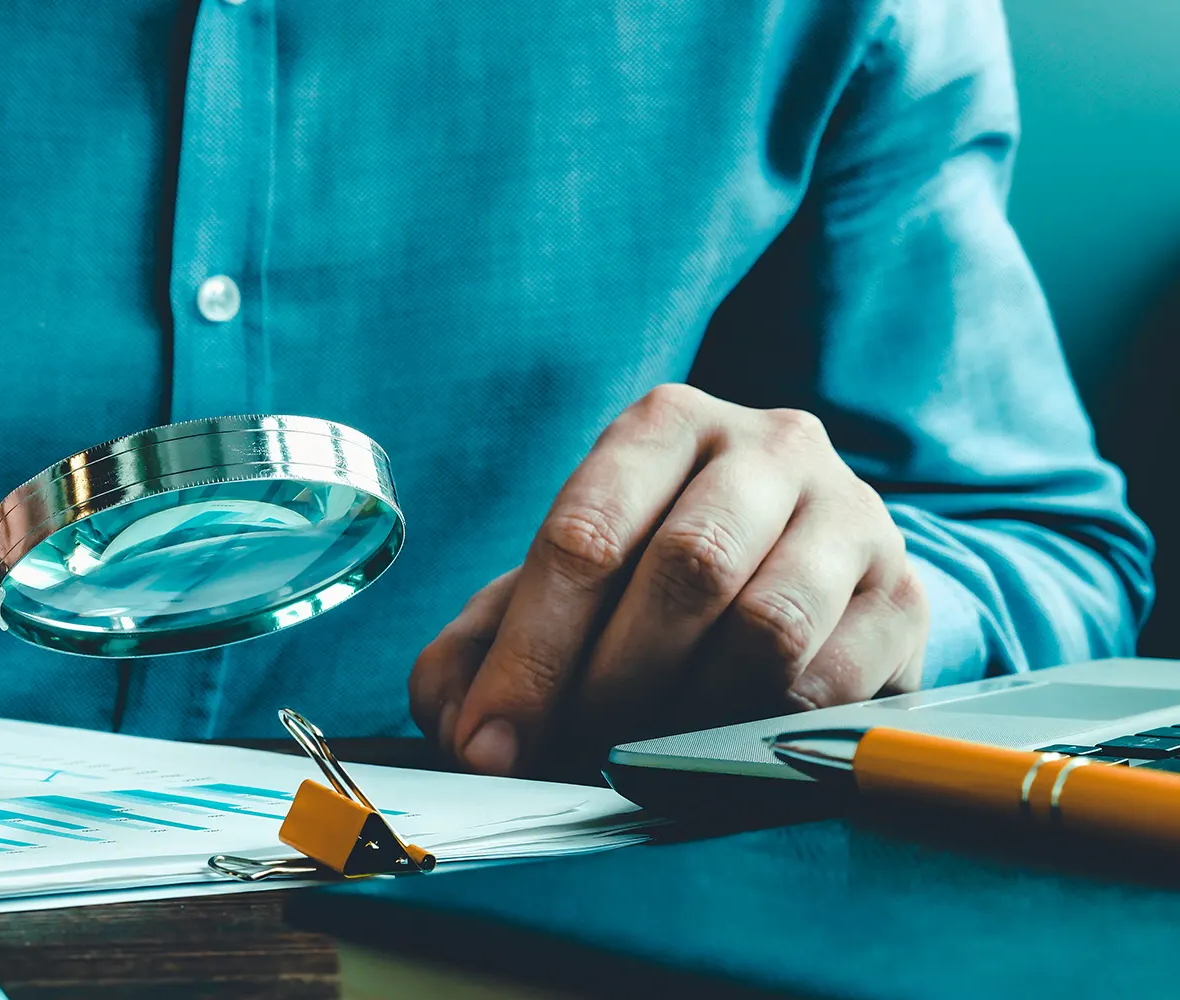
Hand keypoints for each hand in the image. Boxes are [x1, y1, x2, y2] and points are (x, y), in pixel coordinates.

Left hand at [410, 384, 928, 775]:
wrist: (803, 557)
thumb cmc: (654, 573)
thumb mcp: (562, 585)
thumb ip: (488, 643)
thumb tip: (464, 731)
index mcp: (665, 424)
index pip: (588, 531)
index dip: (531, 651)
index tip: (492, 740)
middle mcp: (769, 447)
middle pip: (688, 568)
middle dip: (609, 684)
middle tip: (566, 754)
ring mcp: (851, 516)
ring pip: (769, 626)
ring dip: (685, 716)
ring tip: (637, 757)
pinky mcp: (901, 596)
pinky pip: (834, 682)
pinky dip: (758, 733)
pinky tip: (713, 752)